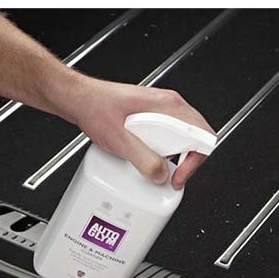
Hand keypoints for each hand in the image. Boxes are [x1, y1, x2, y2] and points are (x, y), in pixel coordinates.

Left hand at [57, 75, 215, 187]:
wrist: (76, 99)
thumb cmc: (94, 106)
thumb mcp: (119, 138)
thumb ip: (143, 159)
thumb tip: (161, 175)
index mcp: (167, 105)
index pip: (202, 134)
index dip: (196, 159)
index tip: (179, 175)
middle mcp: (168, 106)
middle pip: (196, 137)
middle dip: (188, 162)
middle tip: (173, 177)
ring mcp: (161, 112)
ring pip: (183, 139)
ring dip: (176, 158)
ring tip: (160, 169)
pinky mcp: (151, 119)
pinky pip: (169, 138)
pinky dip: (164, 153)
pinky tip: (149, 159)